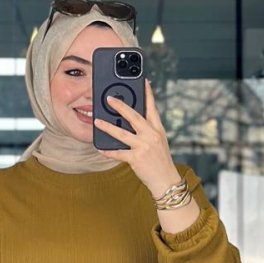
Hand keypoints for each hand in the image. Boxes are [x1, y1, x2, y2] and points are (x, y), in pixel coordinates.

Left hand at [94, 78, 179, 196]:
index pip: (152, 108)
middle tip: (109, 98)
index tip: (143, 81)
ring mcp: (144, 147)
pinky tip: (100, 148)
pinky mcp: (136, 159)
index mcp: (157, 129)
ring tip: (97, 122)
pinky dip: (109, 151)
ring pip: (122, 133)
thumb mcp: (159, 142)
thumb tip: (132, 120)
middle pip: (134, 116)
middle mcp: (151, 135)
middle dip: (120, 106)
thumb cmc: (161, 161)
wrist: (166, 181)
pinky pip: (119, 153)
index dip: (147, 93)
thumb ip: (148, 130)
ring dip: (108, 127)